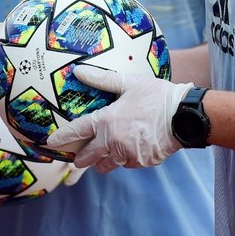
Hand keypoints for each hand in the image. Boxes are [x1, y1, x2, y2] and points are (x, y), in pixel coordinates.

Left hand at [46, 65, 192, 171]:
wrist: (184, 116)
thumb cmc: (157, 95)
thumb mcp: (129, 83)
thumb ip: (102, 80)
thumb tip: (79, 70)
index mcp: (107, 121)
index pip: (77, 132)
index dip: (62, 137)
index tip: (50, 142)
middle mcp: (113, 141)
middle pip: (87, 158)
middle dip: (81, 157)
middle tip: (79, 155)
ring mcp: (127, 155)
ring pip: (106, 165)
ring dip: (103, 160)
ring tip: (106, 152)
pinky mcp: (141, 162)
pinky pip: (126, 164)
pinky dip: (125, 159)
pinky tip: (130, 148)